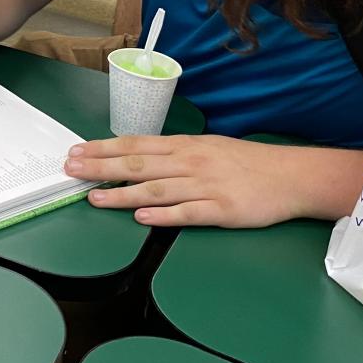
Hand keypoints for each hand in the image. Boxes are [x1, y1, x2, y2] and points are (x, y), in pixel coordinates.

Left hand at [64, 135, 343, 227]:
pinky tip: (142, 218)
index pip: (135, 145)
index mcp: (185, 145)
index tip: (77, 150)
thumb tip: (139, 157)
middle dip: (100, 167)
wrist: (290, 175)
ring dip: (121, 194)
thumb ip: (174, 153)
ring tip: (94, 198)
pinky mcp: (221, 209)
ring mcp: (205, 185)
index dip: (103, 148)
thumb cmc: (247, 162)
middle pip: (137, 164)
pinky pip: (187, 213)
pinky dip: (163, 215)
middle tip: (71, 170)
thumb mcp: (207, 147)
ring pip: (156, 189)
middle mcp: (190, 162)